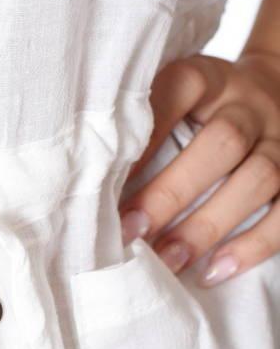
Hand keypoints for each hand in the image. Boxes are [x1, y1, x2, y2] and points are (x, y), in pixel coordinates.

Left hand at [118, 52, 279, 285]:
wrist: (277, 91)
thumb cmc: (202, 110)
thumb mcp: (177, 98)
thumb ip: (142, 127)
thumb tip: (88, 186)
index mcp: (210, 78)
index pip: (179, 89)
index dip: (146, 132)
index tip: (107, 175)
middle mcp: (250, 105)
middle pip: (222, 143)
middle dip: (172, 192)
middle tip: (132, 232)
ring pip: (258, 178)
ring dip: (208, 225)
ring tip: (168, 260)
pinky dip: (255, 245)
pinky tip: (216, 270)